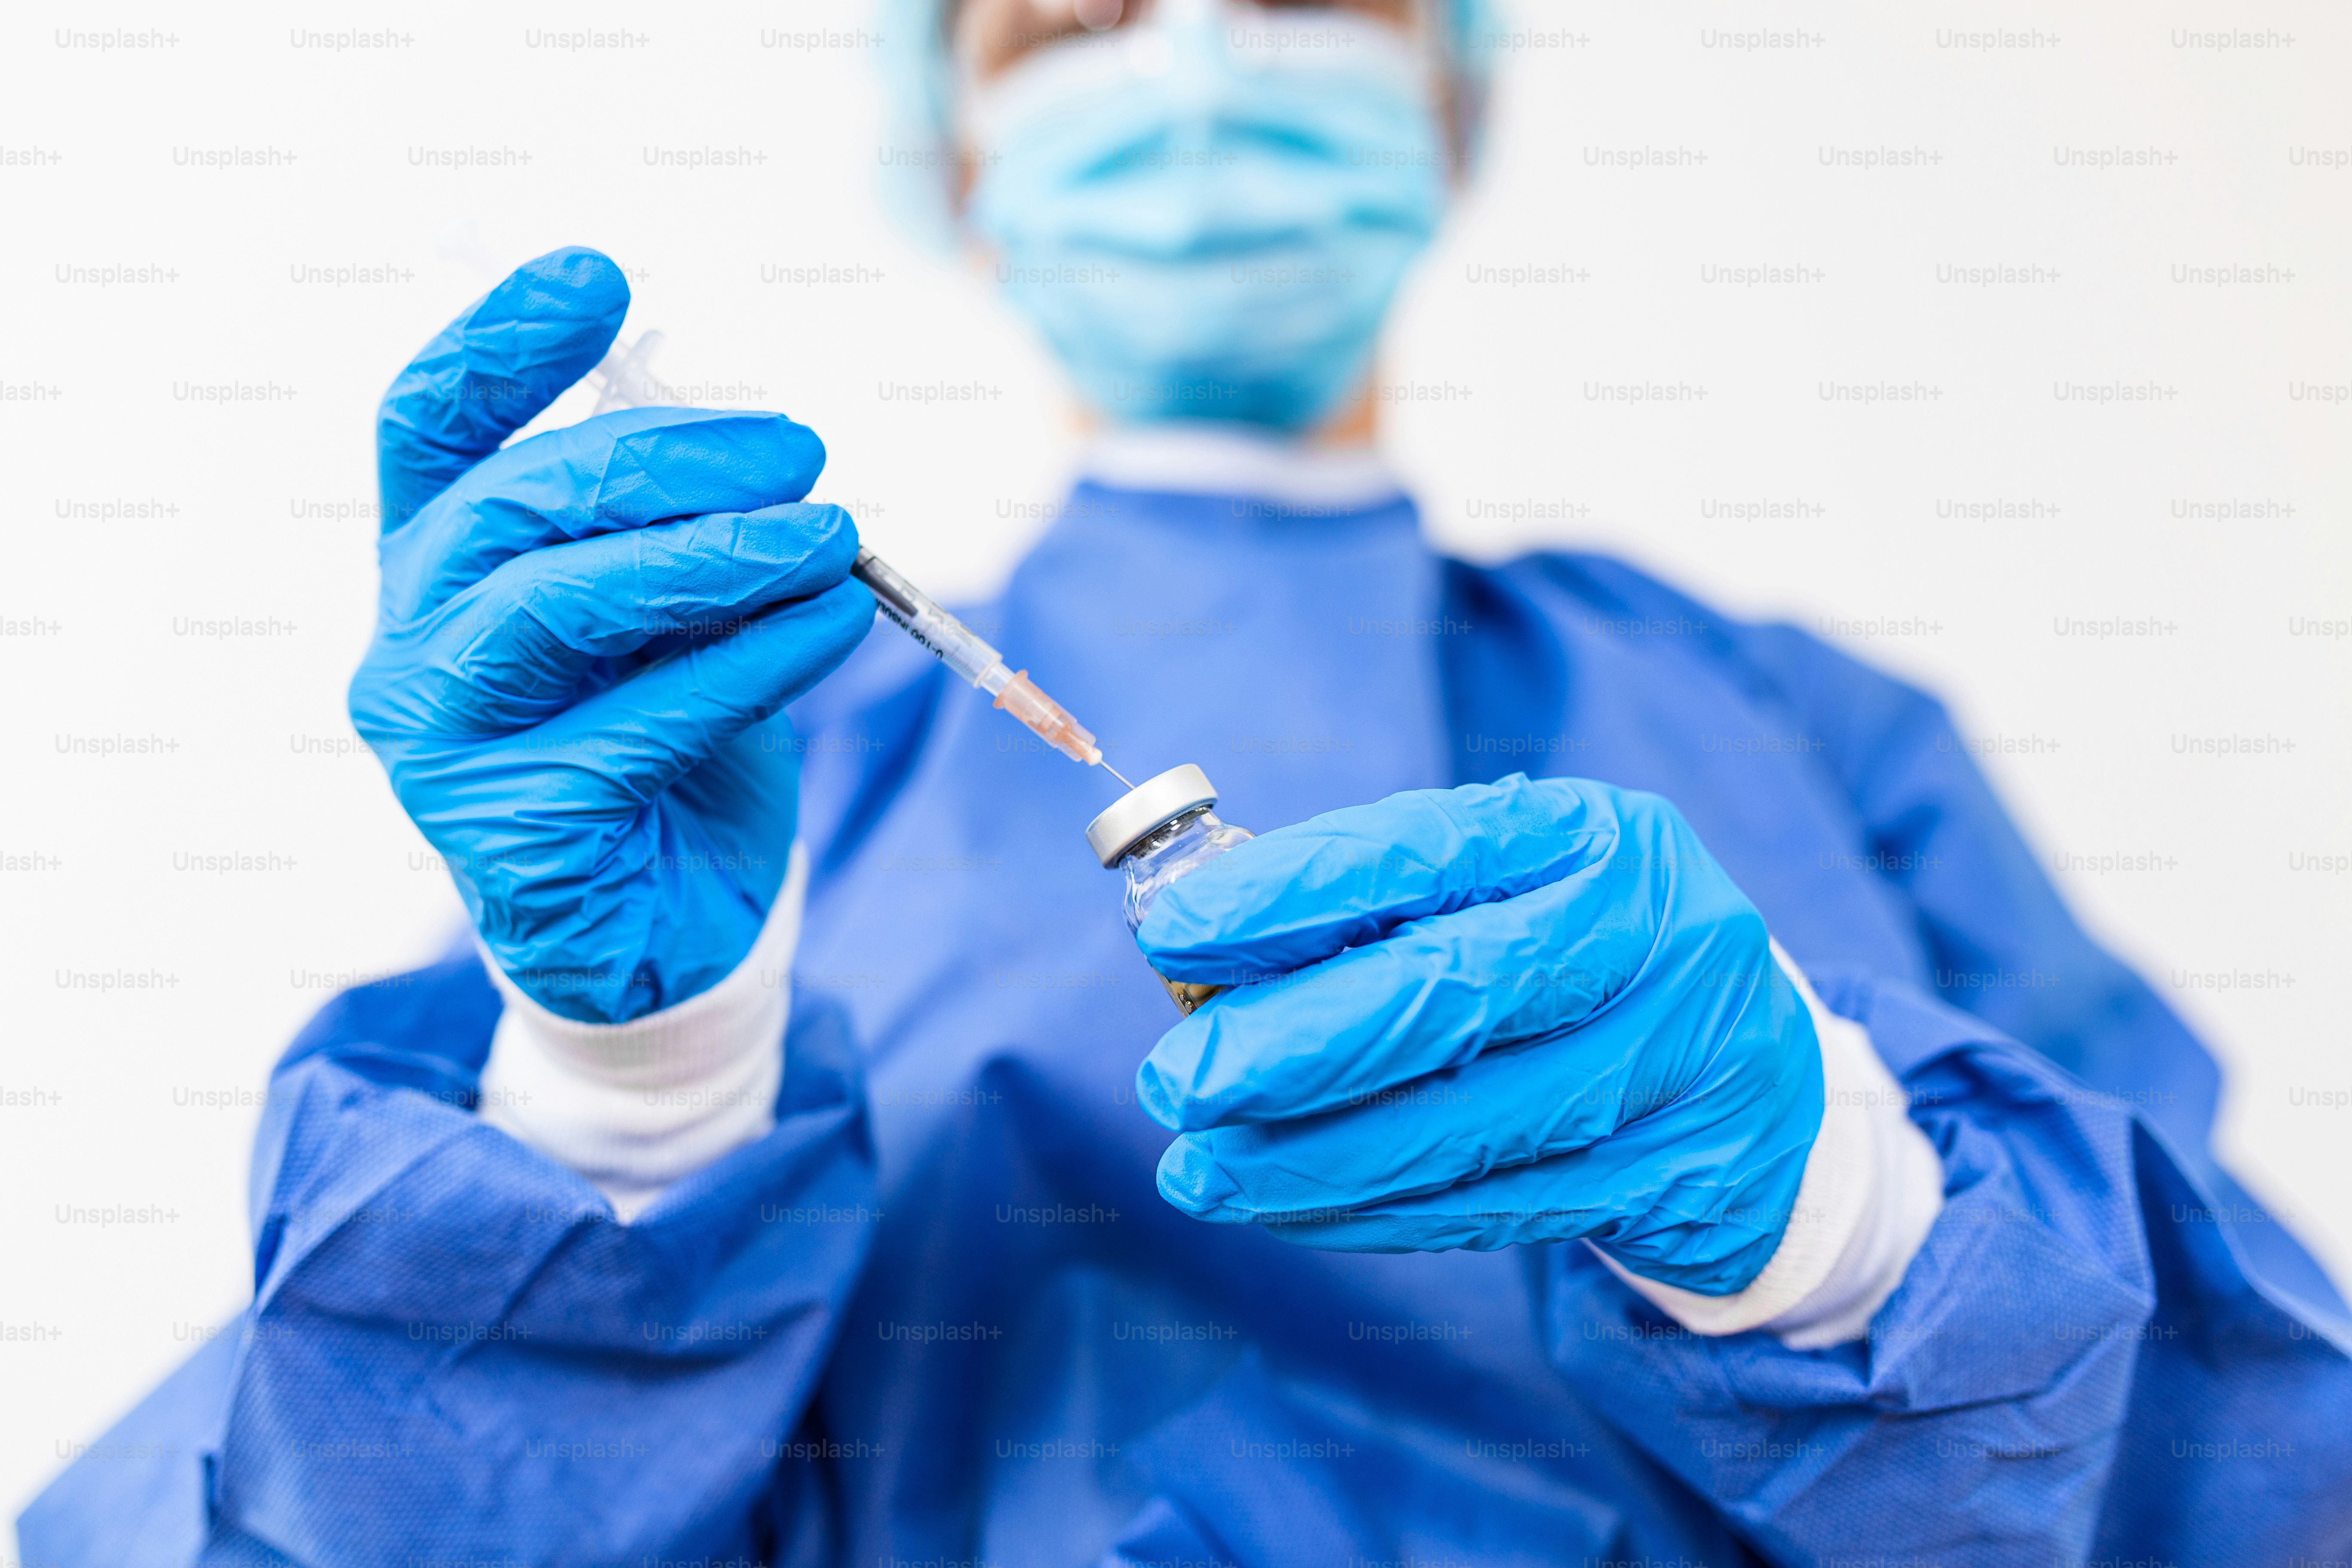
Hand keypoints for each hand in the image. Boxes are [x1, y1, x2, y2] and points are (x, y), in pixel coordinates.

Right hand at [351, 247, 872, 1022]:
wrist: (667, 928)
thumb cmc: (666, 750)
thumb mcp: (674, 617)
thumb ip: (672, 531)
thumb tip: (748, 440)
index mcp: (436, 566)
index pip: (429, 425)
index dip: (501, 341)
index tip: (599, 276)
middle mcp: (410, 643)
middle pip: (512, 501)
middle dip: (668, 457)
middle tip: (801, 451)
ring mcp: (439, 741)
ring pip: (560, 604)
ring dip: (716, 555)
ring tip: (833, 536)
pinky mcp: (507, 830)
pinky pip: (639, 719)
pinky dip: (752, 661)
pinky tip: (834, 622)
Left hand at [1132, 774, 1824, 1293]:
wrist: (1767, 1086)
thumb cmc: (1584, 964)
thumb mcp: (1512, 891)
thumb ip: (1382, 907)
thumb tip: (1193, 945)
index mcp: (1598, 834)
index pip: (1427, 851)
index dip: (1290, 892)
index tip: (1170, 929)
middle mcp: (1657, 935)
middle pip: (1451, 994)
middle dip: (1290, 1044)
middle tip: (1174, 1080)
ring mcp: (1680, 1062)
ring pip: (1466, 1126)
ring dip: (1312, 1157)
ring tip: (1199, 1170)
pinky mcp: (1677, 1179)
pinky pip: (1494, 1206)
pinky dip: (1375, 1213)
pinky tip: (1287, 1208)